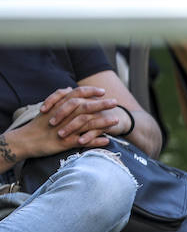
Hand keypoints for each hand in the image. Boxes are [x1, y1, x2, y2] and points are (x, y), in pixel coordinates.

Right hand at [5, 87, 119, 158]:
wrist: (25, 140)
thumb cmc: (39, 125)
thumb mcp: (48, 109)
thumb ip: (60, 98)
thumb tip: (69, 89)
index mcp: (59, 106)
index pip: (76, 94)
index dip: (90, 92)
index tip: (103, 91)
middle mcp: (63, 116)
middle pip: (84, 106)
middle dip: (101, 104)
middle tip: (115, 102)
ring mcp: (64, 129)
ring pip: (86, 123)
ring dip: (102, 122)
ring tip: (116, 121)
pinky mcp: (65, 142)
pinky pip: (83, 141)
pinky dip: (95, 141)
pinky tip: (107, 141)